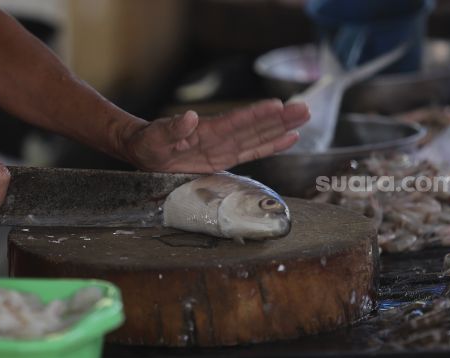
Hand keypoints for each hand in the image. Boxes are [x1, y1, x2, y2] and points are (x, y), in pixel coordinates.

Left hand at [122, 99, 309, 172]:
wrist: (145, 150)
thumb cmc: (149, 142)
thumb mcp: (155, 138)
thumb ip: (173, 129)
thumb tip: (189, 117)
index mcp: (205, 130)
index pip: (235, 122)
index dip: (255, 115)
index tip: (277, 105)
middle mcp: (220, 136)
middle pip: (254, 126)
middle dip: (279, 118)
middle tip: (304, 108)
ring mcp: (224, 147)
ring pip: (258, 136)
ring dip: (281, 128)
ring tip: (304, 117)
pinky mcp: (224, 158)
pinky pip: (251, 152)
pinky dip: (271, 145)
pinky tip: (290, 138)